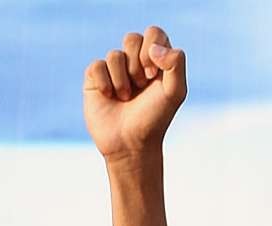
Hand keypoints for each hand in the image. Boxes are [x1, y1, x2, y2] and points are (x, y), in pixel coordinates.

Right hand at [83, 26, 186, 160]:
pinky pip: (96, 65)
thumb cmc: (155, 119)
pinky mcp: (95, 78)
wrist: (131, 144)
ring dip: (122, 80)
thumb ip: (176, 64)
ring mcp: (114, 69)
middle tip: (142, 86)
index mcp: (157, 61)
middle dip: (137, 64)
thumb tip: (154, 47)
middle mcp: (135, 62)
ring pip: (114, 54)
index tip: (154, 74)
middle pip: (132, 38)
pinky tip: (109, 97)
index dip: (152, 48)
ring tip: (126, 98)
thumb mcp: (175, 92)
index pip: (154, 33)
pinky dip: (105, 82)